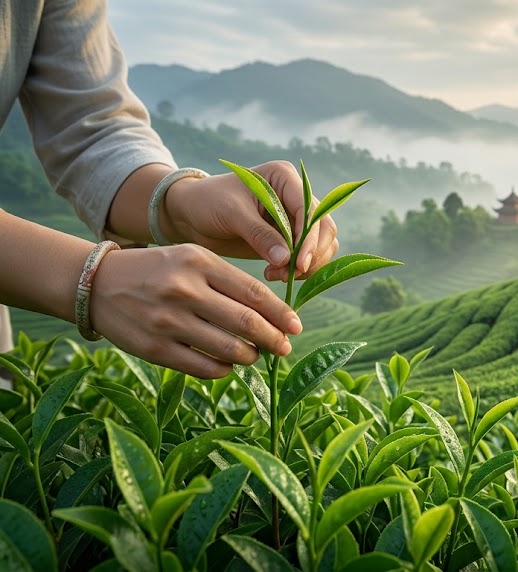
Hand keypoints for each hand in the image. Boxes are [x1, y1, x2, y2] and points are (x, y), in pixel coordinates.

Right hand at [89, 244, 301, 378]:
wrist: (97, 284)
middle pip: (246, 323)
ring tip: (257, 356)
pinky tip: (229, 365)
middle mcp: (185, 290)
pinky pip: (203, 367)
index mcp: (199, 262)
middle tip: (285, 347)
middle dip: (274, 339)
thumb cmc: (157, 270)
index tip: (296, 326)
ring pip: (229, 349)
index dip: (281, 314)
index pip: (254, 293)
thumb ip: (228, 280)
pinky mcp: (154, 348)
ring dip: (251, 357)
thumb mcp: (191, 258)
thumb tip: (273, 312)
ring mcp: (168, 321)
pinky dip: (224, 369)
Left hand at [164, 161, 338, 280]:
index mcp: (285, 178)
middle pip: (325, 228)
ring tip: (276, 275)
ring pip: (323, 244)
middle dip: (312, 254)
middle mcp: (296, 196)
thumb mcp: (231, 214)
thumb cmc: (207, 202)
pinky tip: (274, 274)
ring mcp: (296, 218)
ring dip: (308, 265)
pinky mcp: (290, 238)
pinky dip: (299, 270)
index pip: (310, 209)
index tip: (299, 264)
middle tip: (289, 273)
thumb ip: (259, 234)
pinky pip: (309, 256)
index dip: (309, 238)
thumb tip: (287, 260)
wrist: (191, 214)